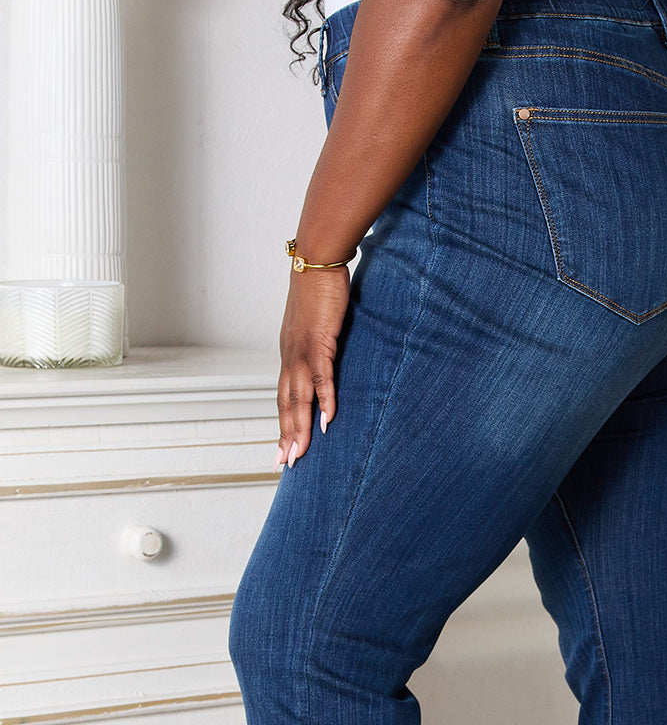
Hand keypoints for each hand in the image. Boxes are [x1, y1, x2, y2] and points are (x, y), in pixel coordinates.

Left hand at [275, 267, 350, 467]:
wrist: (316, 260)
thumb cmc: (318, 288)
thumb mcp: (315, 323)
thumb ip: (318, 344)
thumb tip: (325, 358)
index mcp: (289, 353)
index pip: (283, 396)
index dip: (282, 424)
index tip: (281, 449)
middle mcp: (291, 356)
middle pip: (286, 404)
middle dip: (286, 436)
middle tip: (285, 464)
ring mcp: (303, 350)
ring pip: (298, 397)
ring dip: (299, 428)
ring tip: (300, 453)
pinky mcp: (320, 341)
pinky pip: (322, 377)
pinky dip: (324, 400)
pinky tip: (327, 420)